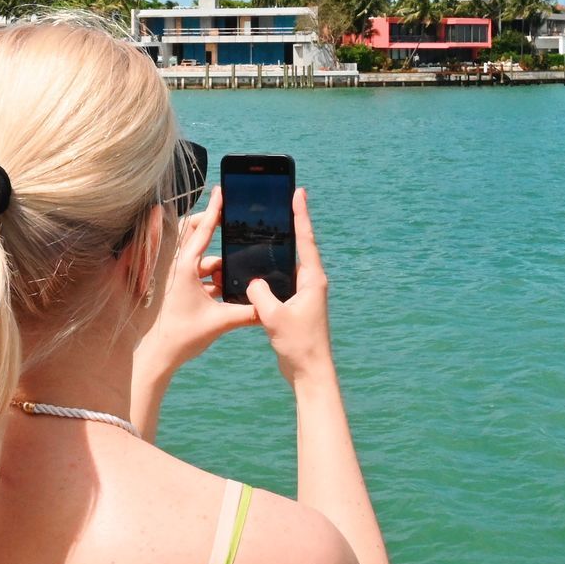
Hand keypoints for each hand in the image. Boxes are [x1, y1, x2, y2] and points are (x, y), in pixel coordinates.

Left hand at [141, 186, 256, 373]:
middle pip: (193, 234)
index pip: (202, 231)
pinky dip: (208, 275)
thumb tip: (269, 307)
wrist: (157, 356)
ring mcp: (173, 276)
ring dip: (214, 261)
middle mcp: (175, 267)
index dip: (215, 209)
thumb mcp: (220, 322)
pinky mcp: (174, 288)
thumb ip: (247, 312)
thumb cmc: (182, 337)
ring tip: (229, 274)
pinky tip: (223, 286)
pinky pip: (193, 272)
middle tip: (226, 222)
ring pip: (195, 256)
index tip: (222, 190)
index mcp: (184, 268)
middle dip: (210, 227)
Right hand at [247, 187, 335, 384]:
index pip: (305, 239)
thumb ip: (261, 293)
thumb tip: (252, 280)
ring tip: (267, 227)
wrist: (310, 371)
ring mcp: (305, 293)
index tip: (299, 192)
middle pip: (299, 246)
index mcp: (312, 280)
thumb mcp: (274, 316)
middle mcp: (312, 282)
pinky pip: (282, 280)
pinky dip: (271, 271)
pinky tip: (257, 266)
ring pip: (288, 264)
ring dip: (279, 248)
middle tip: (282, 200)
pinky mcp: (296, 304)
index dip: (300, 214)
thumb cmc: (299, 345)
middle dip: (290, 223)